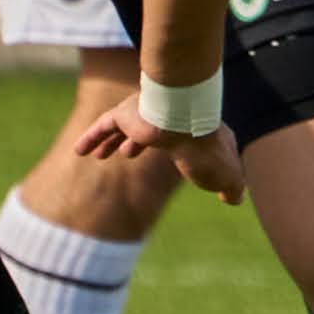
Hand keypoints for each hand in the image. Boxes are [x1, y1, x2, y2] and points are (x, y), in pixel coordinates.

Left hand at [74, 95, 248, 201]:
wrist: (186, 121)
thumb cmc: (206, 150)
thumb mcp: (227, 175)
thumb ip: (232, 186)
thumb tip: (234, 199)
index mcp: (193, 130)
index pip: (185, 139)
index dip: (183, 151)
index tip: (180, 162)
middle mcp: (167, 118)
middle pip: (148, 130)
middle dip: (136, 141)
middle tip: (126, 152)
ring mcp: (145, 114)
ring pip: (123, 127)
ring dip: (111, 141)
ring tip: (100, 154)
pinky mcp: (125, 114)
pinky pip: (104, 125)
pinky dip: (91, 137)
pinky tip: (79, 151)